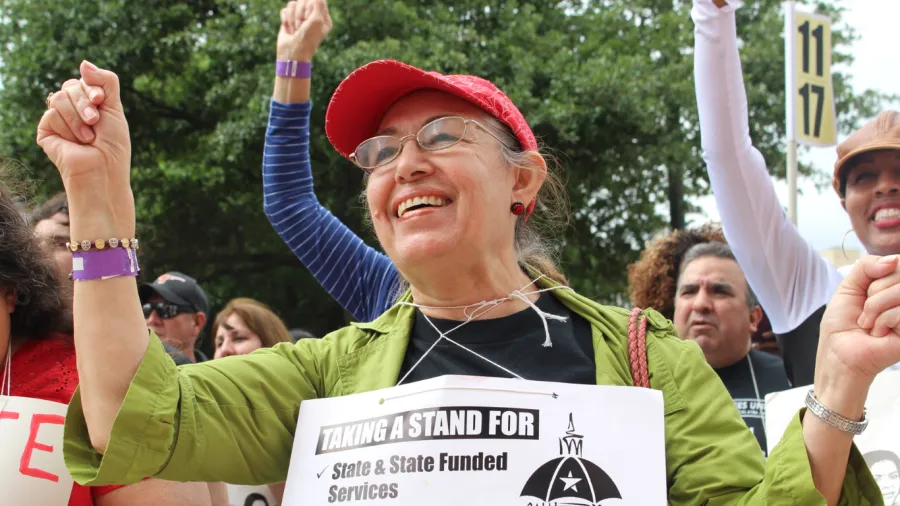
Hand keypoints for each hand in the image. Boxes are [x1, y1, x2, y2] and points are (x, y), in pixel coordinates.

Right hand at [37, 61, 133, 236]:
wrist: (103, 170)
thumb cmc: (113, 146)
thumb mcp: (115, 109)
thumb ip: (105, 81)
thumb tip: (83, 63)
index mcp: (89, 103)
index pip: (84, 79)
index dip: (93, 88)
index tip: (102, 103)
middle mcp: (72, 109)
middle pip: (70, 86)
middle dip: (85, 103)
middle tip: (96, 122)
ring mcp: (57, 119)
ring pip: (58, 97)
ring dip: (78, 118)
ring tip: (88, 137)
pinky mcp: (45, 130)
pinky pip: (51, 114)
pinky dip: (67, 128)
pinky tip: (75, 143)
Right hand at [277, 0, 331, 61]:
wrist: (292, 53)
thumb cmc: (307, 39)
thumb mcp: (316, 20)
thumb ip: (318, 3)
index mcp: (323, 17)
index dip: (309, 6)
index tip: (309, 18)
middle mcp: (312, 16)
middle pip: (303, 0)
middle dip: (300, 13)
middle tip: (301, 26)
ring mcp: (300, 18)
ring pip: (293, 4)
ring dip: (292, 18)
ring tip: (295, 30)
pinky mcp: (289, 20)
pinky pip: (284, 10)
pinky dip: (286, 20)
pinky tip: (289, 30)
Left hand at [815, 255, 899, 413]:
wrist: (839, 354)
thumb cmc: (843, 324)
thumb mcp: (849, 287)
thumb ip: (867, 266)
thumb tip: (894, 260)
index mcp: (893, 285)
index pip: (896, 262)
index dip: (876, 274)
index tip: (865, 292)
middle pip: (897, 273)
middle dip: (872, 293)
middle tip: (866, 312)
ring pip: (899, 291)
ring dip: (874, 308)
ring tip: (870, 324)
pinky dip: (882, 321)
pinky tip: (880, 333)